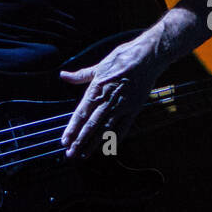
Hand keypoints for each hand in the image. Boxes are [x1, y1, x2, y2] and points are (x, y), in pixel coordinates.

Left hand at [58, 38, 162, 158]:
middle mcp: (108, 100)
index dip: (72, 128)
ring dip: (93, 143)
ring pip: (105, 129)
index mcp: (96, 89)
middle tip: (70, 154)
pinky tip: (108, 148)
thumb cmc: (122, 58)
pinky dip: (115, 139)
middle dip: (79, 141)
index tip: (64, 140)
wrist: (147, 57)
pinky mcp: (134, 108)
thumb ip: (81, 75)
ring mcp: (122, 106)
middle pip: (91, 125)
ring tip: (84, 154)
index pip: (81, 113)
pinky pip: (123, 127)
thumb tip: (64, 75)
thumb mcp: (99, 66)